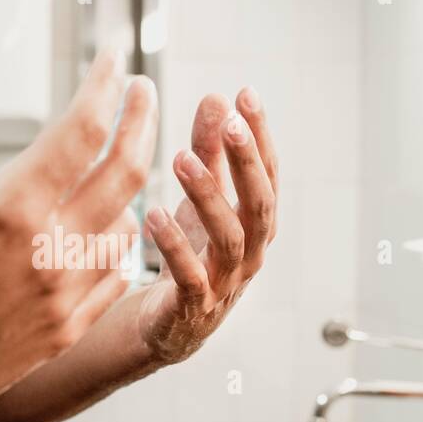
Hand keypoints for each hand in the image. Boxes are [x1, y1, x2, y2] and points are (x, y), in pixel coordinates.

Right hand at [0, 40, 158, 421]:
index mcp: (8, 208)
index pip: (84, 129)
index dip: (107, 84)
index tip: (115, 57)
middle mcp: (47, 253)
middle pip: (127, 170)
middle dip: (142, 119)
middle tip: (143, 90)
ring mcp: (61, 299)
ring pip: (127, 225)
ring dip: (128, 186)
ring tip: (114, 161)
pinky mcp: (62, 333)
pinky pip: (116, 276)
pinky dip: (117, 242)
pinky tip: (104, 225)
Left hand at [137, 89, 277, 363]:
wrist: (165, 327)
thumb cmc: (191, 255)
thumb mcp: (200, 199)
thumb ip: (211, 151)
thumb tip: (218, 97)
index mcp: (256, 223)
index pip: (268, 174)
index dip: (259, 135)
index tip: (245, 94)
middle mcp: (250, 253)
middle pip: (260, 204)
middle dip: (247, 162)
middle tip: (228, 123)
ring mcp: (225, 283)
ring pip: (231, 238)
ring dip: (209, 196)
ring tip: (182, 158)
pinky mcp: (193, 307)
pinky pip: (191, 276)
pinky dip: (175, 245)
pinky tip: (155, 215)